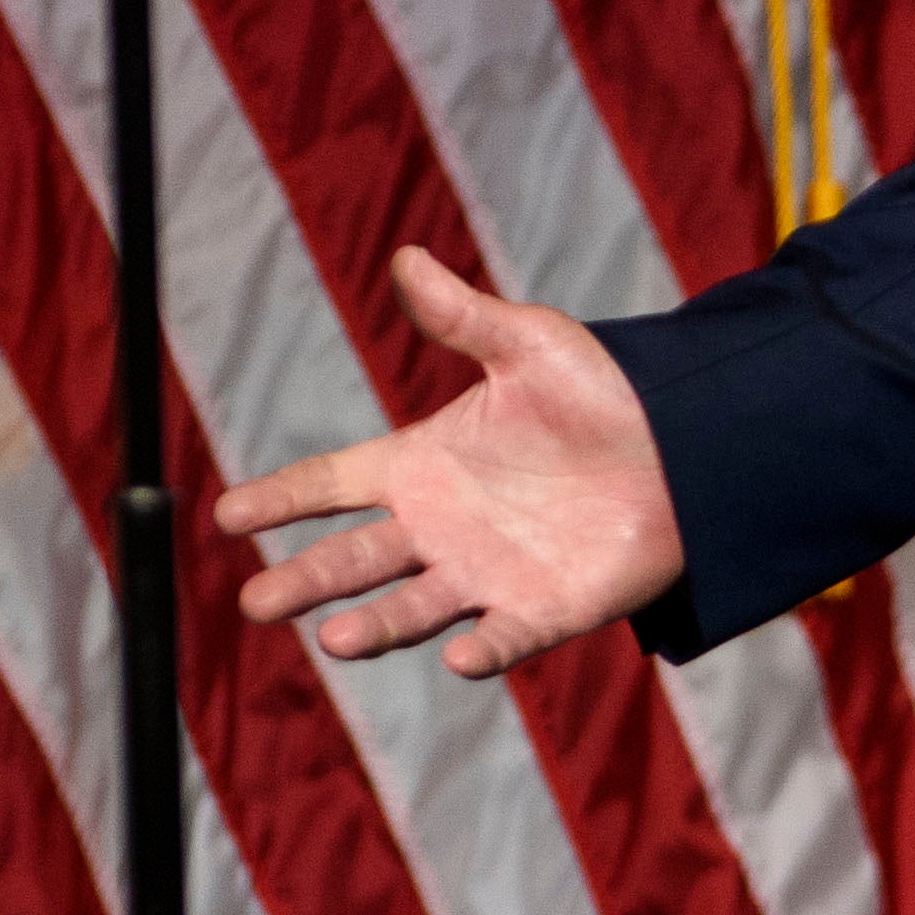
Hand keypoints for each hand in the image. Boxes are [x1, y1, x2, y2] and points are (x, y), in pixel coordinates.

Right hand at [218, 250, 685, 678]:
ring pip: (414, 608)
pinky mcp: (544, 608)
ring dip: (376, 625)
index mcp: (423, 465)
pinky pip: (506, 637)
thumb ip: (464, 315)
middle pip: (354, 561)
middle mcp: (441, 528)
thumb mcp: (529, 345)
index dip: (281, 498)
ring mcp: (488, 573)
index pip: (332, 483)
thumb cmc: (602, 393)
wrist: (687, 445)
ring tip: (334, 637)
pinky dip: (483, 649)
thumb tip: (407, 257)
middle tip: (255, 602)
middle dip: (304, 581)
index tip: (226, 516)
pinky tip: (460, 656)